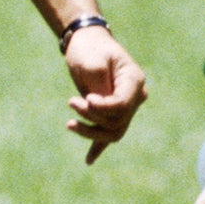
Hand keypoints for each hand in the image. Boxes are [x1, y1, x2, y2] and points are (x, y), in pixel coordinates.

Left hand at [60, 25, 147, 163]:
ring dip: (91, 131)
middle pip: (118, 120)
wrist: (86, 42)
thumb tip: (99, 108)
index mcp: (134, 80)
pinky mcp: (113, 112)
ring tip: (70, 123)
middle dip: (93, 116)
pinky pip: (108, 133)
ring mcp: (125, 105)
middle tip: (71, 101)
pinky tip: (88, 160)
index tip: (86, 98)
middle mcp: (134, 95)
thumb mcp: (92, 64)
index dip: (103, 107)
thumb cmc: (89, 49)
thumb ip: (98, 87)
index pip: (123, 105)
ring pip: (113, 131)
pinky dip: (98, 146)